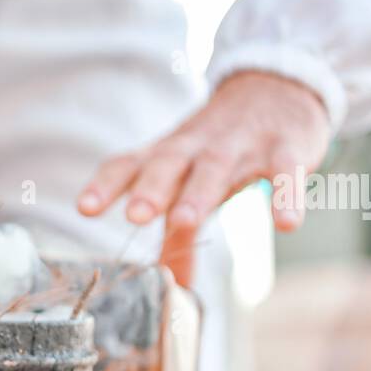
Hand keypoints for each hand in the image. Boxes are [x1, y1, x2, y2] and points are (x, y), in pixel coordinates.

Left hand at [76, 70, 330, 286]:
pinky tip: (285, 224)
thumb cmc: (221, 147)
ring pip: (216, 167)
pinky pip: (285, 172)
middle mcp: (197, 147)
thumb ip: (177, 235)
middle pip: (168, 164)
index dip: (106, 185)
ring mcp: (241, 146)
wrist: (279, 85)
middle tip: (135, 216)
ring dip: (199, 193)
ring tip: (184, 220)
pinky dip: (285, 195)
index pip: (129, 165)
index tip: (85, 208)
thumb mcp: (192, 181)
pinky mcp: (286, 148)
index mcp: (167, 154)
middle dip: (151, 189)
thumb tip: (168, 286)